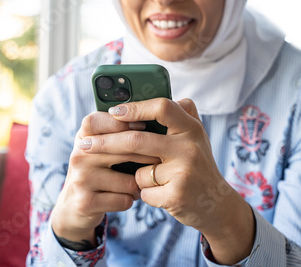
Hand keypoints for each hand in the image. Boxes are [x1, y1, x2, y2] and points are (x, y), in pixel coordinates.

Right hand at [51, 111, 159, 245]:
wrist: (76, 206)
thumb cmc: (100, 170)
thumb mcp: (102, 148)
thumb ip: (119, 133)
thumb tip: (156, 119)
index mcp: (84, 136)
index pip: (99, 120)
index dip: (123, 122)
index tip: (144, 126)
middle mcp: (79, 155)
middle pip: (122, 149)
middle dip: (147, 155)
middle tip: (161, 158)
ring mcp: (81, 179)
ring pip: (129, 180)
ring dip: (141, 184)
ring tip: (141, 183)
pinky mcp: (86, 202)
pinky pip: (124, 199)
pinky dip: (132, 199)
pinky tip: (129, 197)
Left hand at [83, 98, 254, 262]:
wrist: (217, 206)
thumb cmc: (199, 166)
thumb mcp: (196, 137)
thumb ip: (181, 114)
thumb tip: (154, 93)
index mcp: (192, 128)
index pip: (162, 107)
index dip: (135, 108)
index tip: (113, 111)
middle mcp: (190, 147)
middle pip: (137, 140)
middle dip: (104, 143)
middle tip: (83, 144)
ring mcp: (184, 172)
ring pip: (138, 170)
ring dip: (136, 176)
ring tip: (156, 178)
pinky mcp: (177, 196)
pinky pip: (144, 191)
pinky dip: (146, 193)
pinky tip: (162, 193)